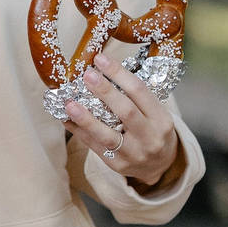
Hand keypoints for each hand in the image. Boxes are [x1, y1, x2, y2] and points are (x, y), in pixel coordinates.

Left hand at [66, 49, 181, 190]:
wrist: (160, 167)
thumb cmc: (153, 131)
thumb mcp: (155, 112)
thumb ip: (135, 96)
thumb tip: (100, 70)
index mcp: (161, 119)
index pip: (139, 91)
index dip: (119, 73)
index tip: (100, 59)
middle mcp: (150, 137)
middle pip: (126, 112)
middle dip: (105, 92)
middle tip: (87, 75)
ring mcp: (133, 154)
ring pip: (107, 135)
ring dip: (86, 118)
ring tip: (69, 103)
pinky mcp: (117, 164)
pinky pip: (94, 147)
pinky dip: (79, 131)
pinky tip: (66, 119)